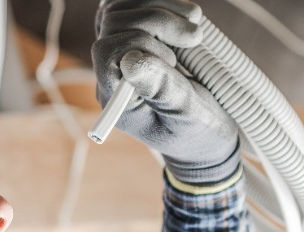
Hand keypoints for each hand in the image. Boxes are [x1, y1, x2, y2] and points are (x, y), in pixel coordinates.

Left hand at [92, 0, 239, 183]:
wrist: (206, 136)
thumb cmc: (197, 133)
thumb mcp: (186, 115)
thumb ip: (161, 90)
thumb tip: (129, 60)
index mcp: (117, 100)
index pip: (107, 52)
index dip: (139, 41)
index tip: (176, 60)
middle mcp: (113, 76)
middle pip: (113, 24)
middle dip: (156, 20)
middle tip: (195, 36)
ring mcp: (123, 58)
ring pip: (122, 11)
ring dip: (161, 8)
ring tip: (195, 26)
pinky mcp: (138, 43)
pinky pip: (134, 9)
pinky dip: (162, 5)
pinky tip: (187, 17)